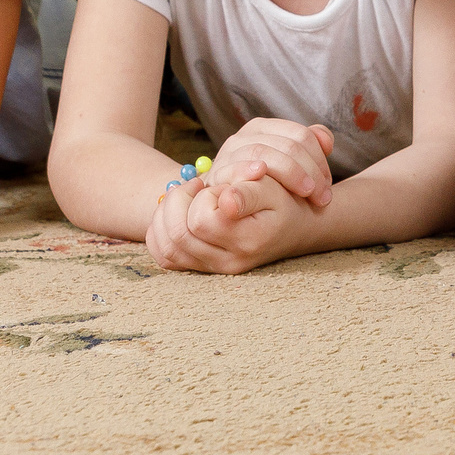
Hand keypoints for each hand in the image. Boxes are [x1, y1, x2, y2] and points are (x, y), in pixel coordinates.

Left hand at [147, 163, 303, 274]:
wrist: (293, 227)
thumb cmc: (281, 201)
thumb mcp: (272, 187)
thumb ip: (248, 192)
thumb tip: (226, 202)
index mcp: (247, 240)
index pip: (200, 220)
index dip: (204, 195)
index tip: (219, 185)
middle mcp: (229, 262)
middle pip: (178, 234)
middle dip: (180, 201)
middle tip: (198, 186)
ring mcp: (214, 269)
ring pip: (167, 247)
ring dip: (167, 215)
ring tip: (187, 199)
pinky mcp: (202, 268)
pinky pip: (165, 257)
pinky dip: (161, 233)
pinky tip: (176, 214)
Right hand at [208, 119, 335, 211]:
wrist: (226, 203)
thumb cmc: (264, 186)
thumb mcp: (288, 165)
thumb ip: (310, 148)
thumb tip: (327, 142)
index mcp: (265, 128)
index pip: (301, 135)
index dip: (319, 160)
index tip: (327, 186)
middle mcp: (245, 136)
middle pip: (287, 146)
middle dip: (310, 172)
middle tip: (322, 197)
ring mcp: (229, 153)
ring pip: (264, 153)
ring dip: (290, 173)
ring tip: (307, 193)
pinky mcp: (217, 173)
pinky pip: (234, 167)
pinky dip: (248, 169)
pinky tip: (261, 174)